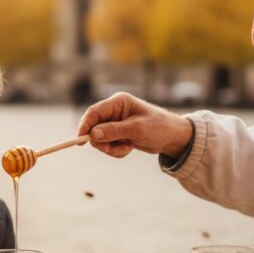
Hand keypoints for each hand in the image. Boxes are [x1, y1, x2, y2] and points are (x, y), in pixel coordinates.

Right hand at [77, 92, 192, 157]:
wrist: (172, 137)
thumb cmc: (159, 127)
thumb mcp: (137, 129)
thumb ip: (114, 131)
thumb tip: (93, 134)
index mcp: (118, 102)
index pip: (94, 112)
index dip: (85, 126)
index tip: (80, 140)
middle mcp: (114, 111)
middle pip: (93, 127)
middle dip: (101, 141)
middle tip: (111, 149)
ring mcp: (115, 123)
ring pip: (99, 139)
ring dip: (110, 148)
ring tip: (126, 148)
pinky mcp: (117, 134)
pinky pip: (107, 145)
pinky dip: (116, 151)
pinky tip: (129, 148)